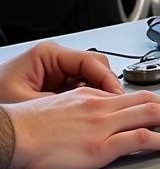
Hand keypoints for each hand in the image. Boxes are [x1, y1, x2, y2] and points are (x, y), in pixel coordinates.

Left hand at [0, 42, 122, 102]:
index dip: (108, 80)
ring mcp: (54, 70)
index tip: (117, 98)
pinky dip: (85, 100)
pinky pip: (78, 87)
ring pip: (89, 78)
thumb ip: (67, 102)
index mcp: (48, 54)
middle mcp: (53, 59)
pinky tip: (84, 115)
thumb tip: (96, 107)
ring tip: (98, 114)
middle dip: (105, 87)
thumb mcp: (32, 102)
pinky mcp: (53, 83)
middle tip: (112, 108)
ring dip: (96, 94)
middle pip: (95, 68)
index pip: (92, 61)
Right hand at [3, 89, 159, 168]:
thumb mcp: (56, 108)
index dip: (156, 98)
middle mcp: (102, 107)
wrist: (10, 135)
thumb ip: (78, 111)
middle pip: (149, 101)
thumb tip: (86, 119)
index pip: (132, 95)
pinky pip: (141, 139)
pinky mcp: (101, 147)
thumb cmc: (24, 127)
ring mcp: (104, 127)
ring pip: (152, 115)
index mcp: (90, 98)